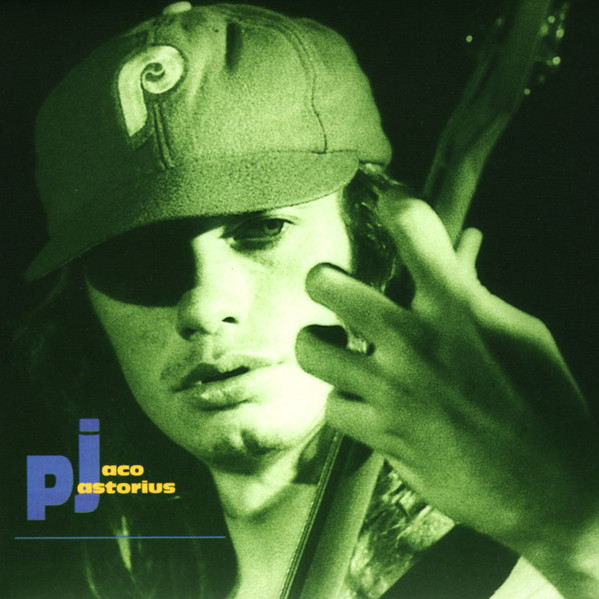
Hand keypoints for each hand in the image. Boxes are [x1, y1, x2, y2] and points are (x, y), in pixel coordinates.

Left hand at [295, 190, 598, 595]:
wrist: (550, 488)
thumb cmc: (546, 402)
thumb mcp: (521, 334)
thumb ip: (476, 291)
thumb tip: (461, 247)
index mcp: (455, 305)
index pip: (412, 227)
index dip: (393, 202)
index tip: (386, 201)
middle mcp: (413, 341)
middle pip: (326, 284)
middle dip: (324, 280)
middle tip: (335, 291)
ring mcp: (389, 390)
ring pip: (311, 349)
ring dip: (320, 346)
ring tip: (338, 351)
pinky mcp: (380, 435)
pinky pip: (334, 407)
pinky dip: (347, 403)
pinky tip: (367, 405)